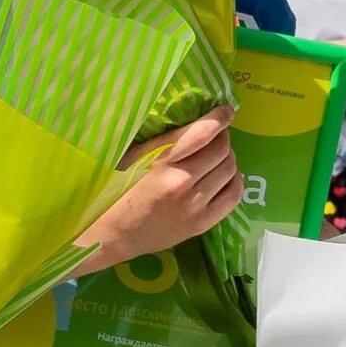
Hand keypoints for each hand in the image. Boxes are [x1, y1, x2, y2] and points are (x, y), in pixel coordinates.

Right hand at [76, 110, 240, 274]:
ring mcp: (194, 205)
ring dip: (228, 158)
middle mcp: (181, 182)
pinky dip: (235, 180)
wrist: (111, 235)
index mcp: (160, 161)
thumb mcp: (132, 157)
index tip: (226, 111)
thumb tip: (195, 122)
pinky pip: (233, 196)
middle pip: (221, 150)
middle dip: (223, 137)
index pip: (202, 133)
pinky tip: (226, 176)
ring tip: (218, 156)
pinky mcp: (202, 223)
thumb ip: (163, 141)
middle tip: (216, 136)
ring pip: (230, 170)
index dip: (220, 117)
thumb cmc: (115, 190)